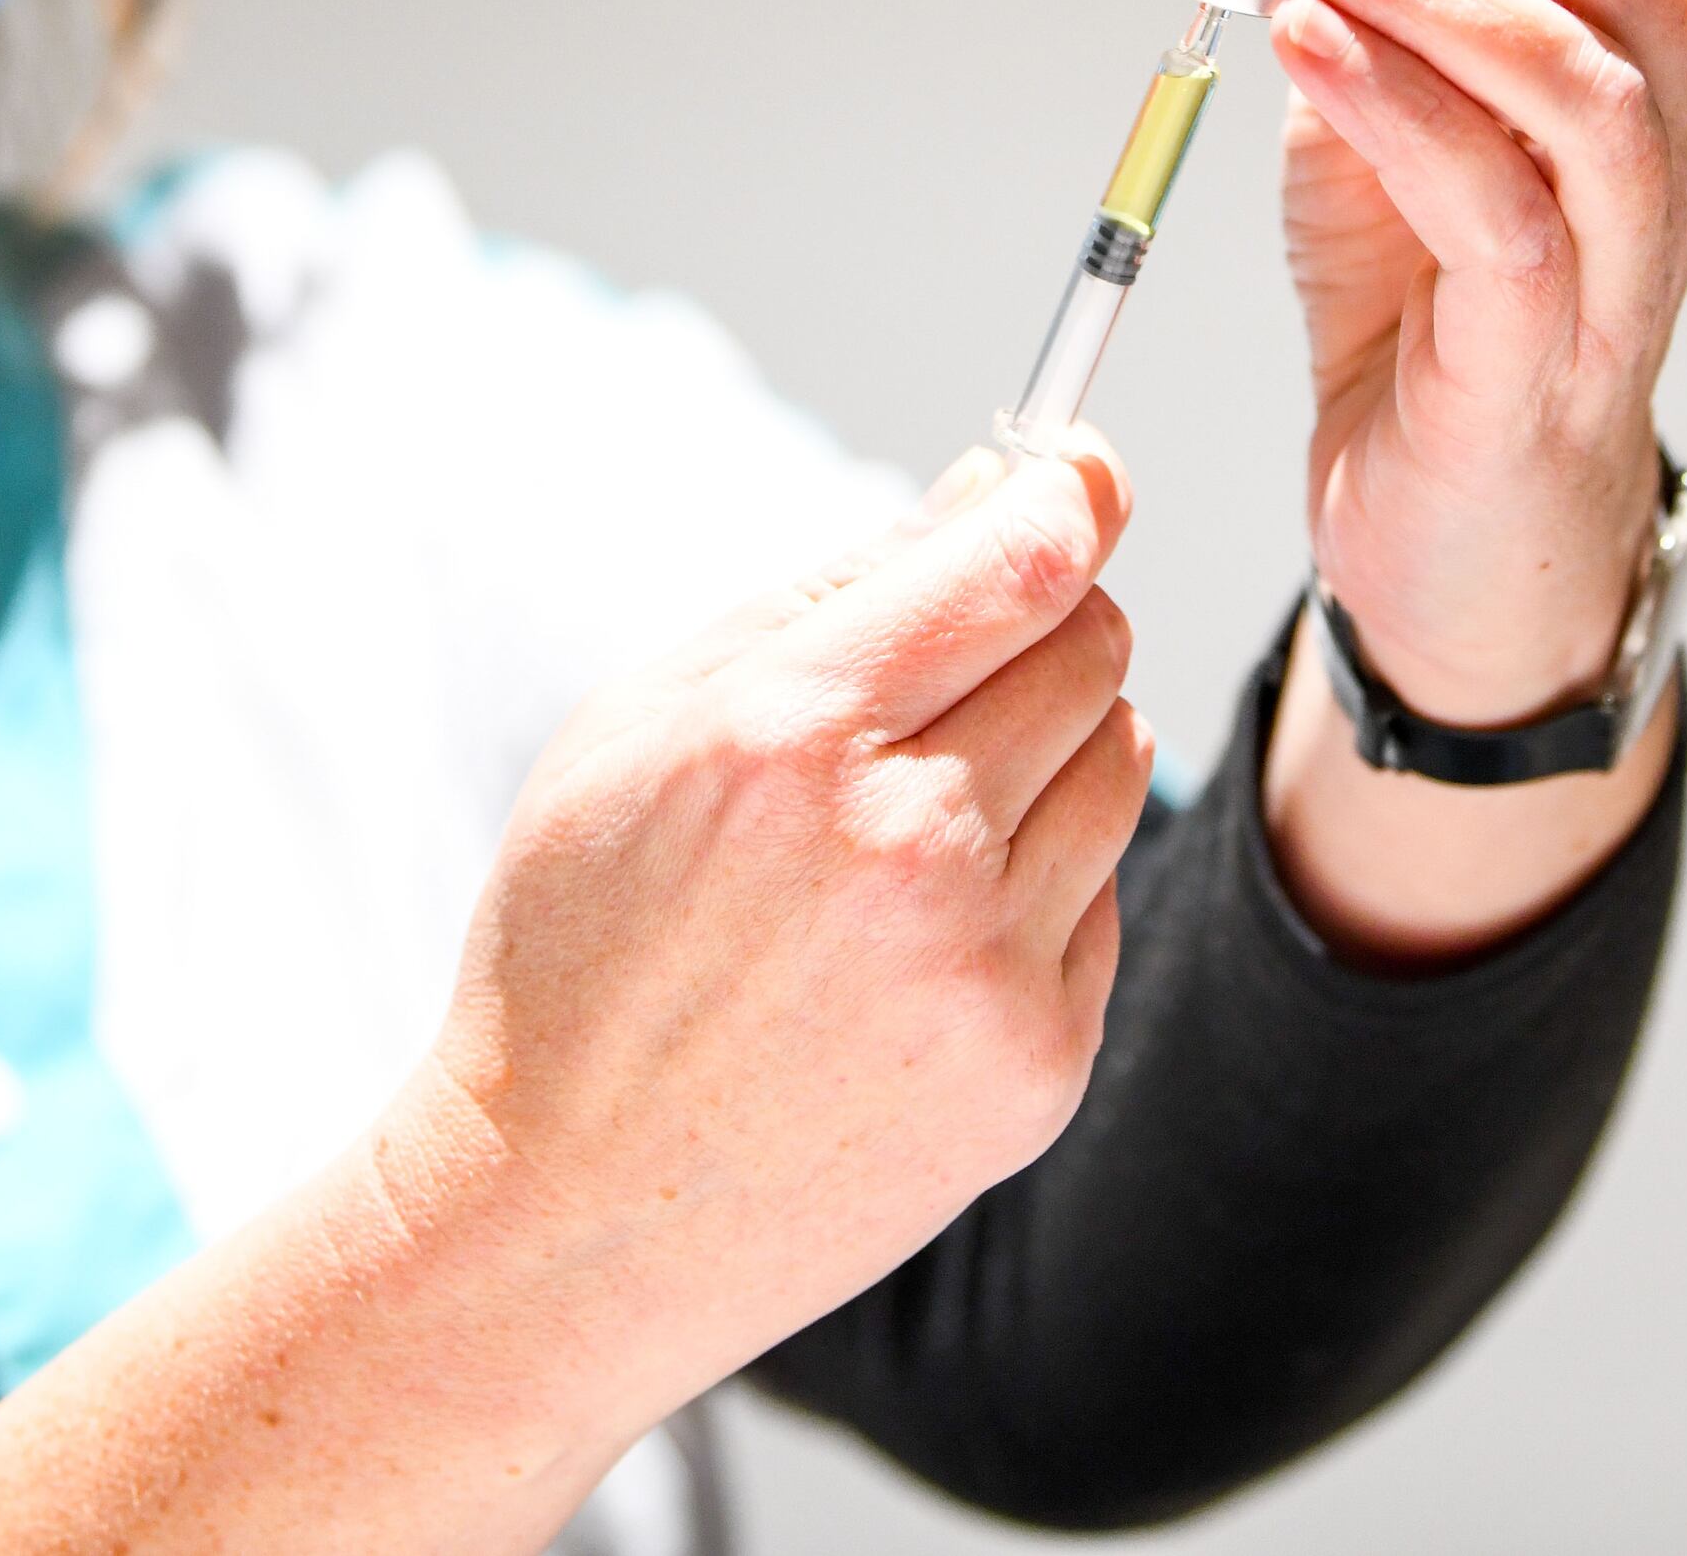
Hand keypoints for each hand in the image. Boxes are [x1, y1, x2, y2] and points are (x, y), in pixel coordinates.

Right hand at [0, 447, 1154, 1555]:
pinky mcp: (1035, 1065)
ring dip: (1050, 750)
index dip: (1075, 489)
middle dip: (1048, 618)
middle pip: (1094, 643)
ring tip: (919, 814)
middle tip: (968, 659)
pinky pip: (1102, 899)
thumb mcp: (643, 723)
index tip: (1079, 472)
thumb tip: (1001, 484)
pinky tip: (915, 939)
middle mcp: (903, 843)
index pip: (1026, 560)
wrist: (566, 1213)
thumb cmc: (587, 944)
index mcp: (787, 732)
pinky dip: (1038, 887)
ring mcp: (981, 965)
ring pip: (1120, 762)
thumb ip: (830, 590)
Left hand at [1221, 0, 1686, 729]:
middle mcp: (1686, 102)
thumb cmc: (1429, 282)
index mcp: (1660, 8)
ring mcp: (1642, 224)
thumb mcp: (1389, 82)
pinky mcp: (1564, 337)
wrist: (1451, 507)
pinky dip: (1392, 98)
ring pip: (1565, 48)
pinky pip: (1499, 192)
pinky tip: (1303, 41)